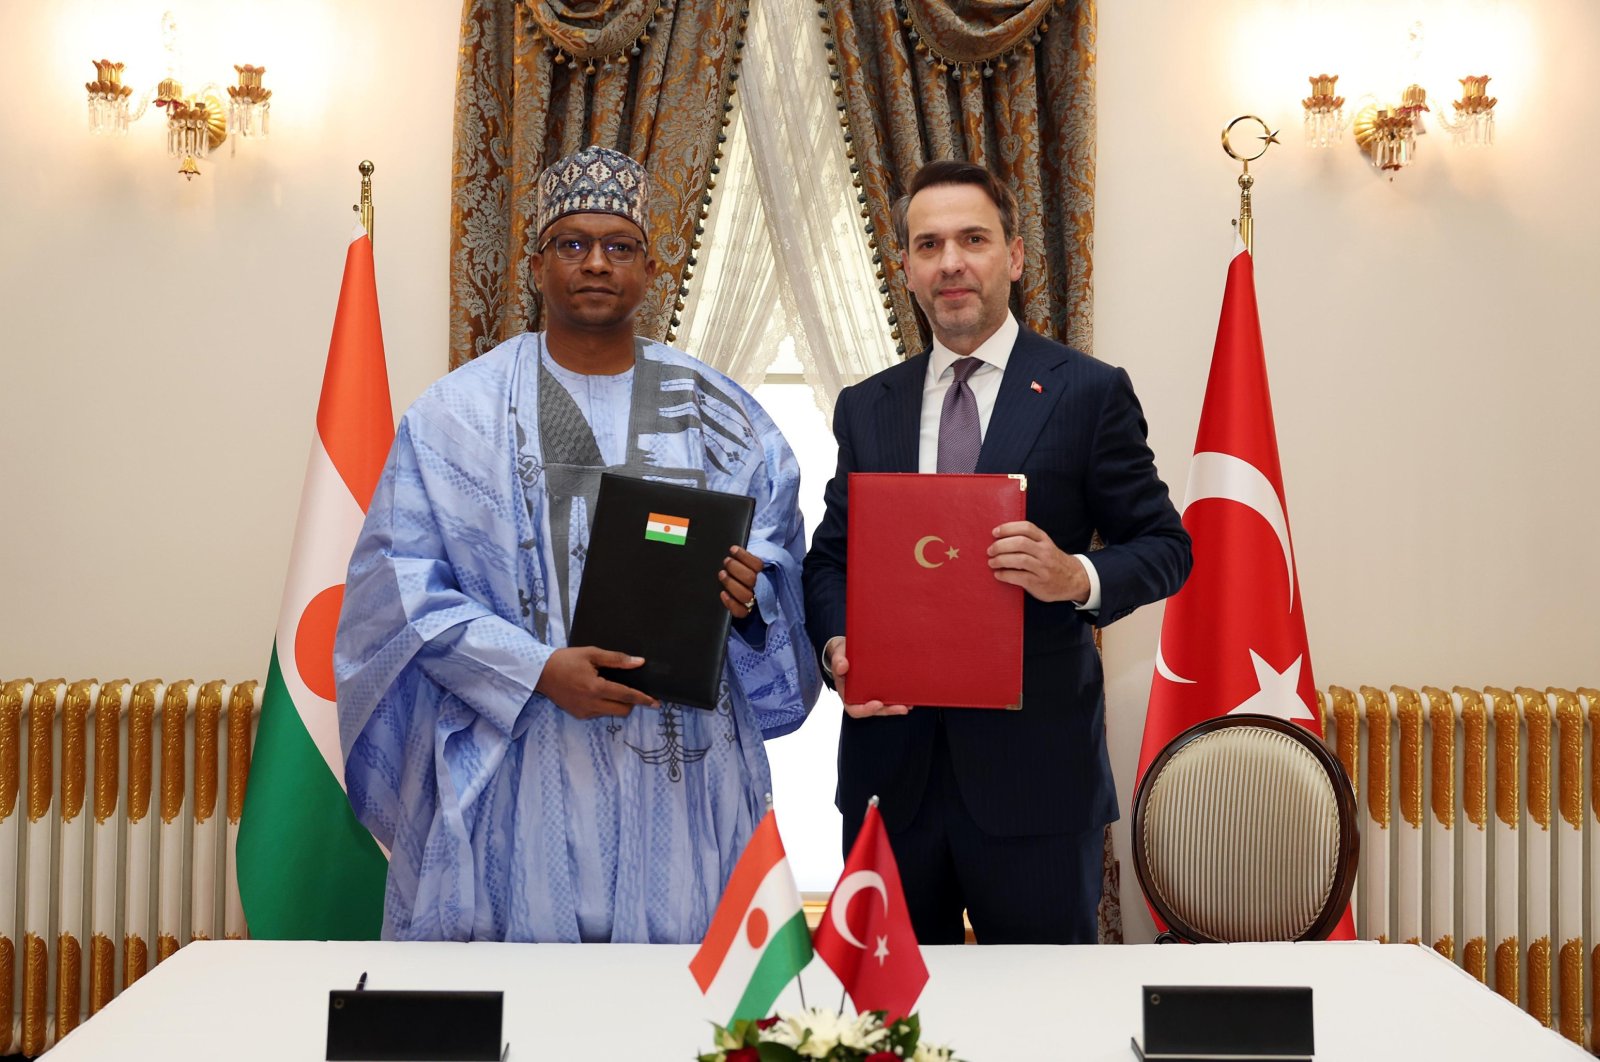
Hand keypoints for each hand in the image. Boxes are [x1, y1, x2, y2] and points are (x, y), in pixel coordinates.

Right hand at [535, 647, 658, 719]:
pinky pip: (599, 713)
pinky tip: (596, 692)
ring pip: (611, 713)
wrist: (540, 672)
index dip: (643, 699)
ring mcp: (584, 712)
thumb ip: (617, 659)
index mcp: (596, 688)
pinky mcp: (578, 715)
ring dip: (617, 703)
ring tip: (609, 687)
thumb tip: (639, 662)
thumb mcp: (592, 654)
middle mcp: (591, 704)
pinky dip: (604, 705)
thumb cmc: (566, 660)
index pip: (626, 696)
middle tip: (630, 690)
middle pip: (622, 710)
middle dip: (631, 702)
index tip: (656, 702)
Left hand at [718, 544, 763, 619]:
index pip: (757, 564)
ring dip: (731, 583)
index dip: (744, 556)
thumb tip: (734, 549)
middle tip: (726, 561)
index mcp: (764, 573)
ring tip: (722, 574)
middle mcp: (760, 587)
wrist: (744, 595)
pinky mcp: (745, 611)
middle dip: (735, 568)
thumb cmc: (743, 572)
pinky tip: (723, 594)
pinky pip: (740, 611)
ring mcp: (752, 600)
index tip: (732, 549)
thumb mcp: (747, 562)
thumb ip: (745, 557)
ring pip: (744, 595)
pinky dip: (730, 603)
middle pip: (750, 579)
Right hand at [828, 637, 911, 718]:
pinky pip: (890, 696)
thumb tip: (842, 666)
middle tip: (902, 708)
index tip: (877, 704)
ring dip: (897, 707)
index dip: (866, 710)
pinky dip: (900, 697)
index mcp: (848, 694)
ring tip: (909, 704)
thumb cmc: (843, 656)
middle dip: (888, 710)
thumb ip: (838, 661)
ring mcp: (872, 694)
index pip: (855, 709)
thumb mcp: (838, 656)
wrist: (849, 651)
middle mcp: (860, 698)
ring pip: (885, 706)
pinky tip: (911, 696)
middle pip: (875, 710)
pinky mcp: (881, 688)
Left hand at [988, 520, 1089, 602]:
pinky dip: (1005, 575)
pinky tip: (998, 574)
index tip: (995, 532)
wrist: (1074, 580)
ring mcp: (1043, 568)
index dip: (1008, 528)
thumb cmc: (1053, 561)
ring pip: (1019, 559)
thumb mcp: (1046, 546)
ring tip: (992, 563)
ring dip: (1001, 560)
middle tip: (990, 550)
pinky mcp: (1038, 583)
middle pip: (1020, 543)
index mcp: (1044, 540)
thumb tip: (999, 538)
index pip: (1026, 528)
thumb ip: (1029, 541)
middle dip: (1001, 545)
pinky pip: (1019, 577)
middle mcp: (1045, 552)